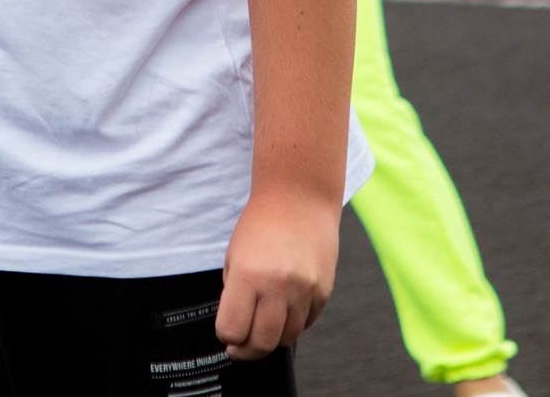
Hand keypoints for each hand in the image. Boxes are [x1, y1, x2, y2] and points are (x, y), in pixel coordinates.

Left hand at [215, 189, 338, 359]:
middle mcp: (277, 285)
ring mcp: (304, 289)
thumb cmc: (259, 226)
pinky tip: (284, 309)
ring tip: (262, 325)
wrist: (299, 198)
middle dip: (247, 351)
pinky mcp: (323, 291)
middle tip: (240, 347)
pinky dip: (293, 323)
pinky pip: (306, 324)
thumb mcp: (234, 256)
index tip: (226, 333)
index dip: (226, 336)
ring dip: (271, 338)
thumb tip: (237, 330)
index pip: (232, 330)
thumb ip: (234, 294)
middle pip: (261, 343)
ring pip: (286, 337)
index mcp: (247, 275)